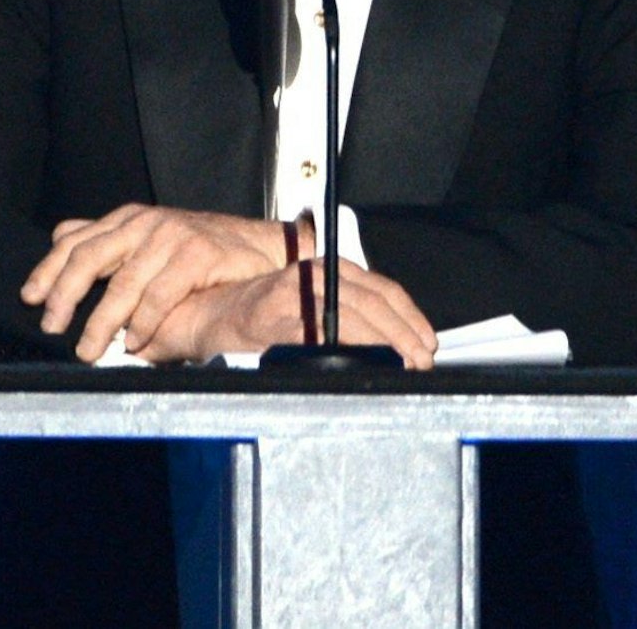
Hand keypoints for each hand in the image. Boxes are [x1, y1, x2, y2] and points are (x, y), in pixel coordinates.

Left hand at [19, 205, 289, 360]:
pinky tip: (133, 343)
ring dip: (101, 322)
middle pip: (90, 256)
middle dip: (64, 294)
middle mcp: (145, 223)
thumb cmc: (200, 252)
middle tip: (52, 326)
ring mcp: (172, 235)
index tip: (30, 298)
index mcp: (128, 220)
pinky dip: (143, 323)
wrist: (261, 250)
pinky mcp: (197, 253)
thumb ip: (110, 243)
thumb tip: (62, 238)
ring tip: (88, 349)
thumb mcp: (149, 240)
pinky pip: (160, 295)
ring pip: (123, 283)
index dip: (48, 269)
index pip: (75, 240)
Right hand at [130, 259, 437, 369]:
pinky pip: (316, 335)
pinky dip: (341, 351)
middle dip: (402, 336)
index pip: (382, 288)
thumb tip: (395, 344)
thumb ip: (346, 314)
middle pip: (373, 303)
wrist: (210, 316)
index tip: (426, 343)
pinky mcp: (273, 319)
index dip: (409, 318)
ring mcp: (292, 295)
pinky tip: (358, 367)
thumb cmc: (261, 317)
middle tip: (420, 363)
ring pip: (351, 317)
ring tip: (399, 368)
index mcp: (327, 269)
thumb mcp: (310, 306)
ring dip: (381, 345)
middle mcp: (313, 275)